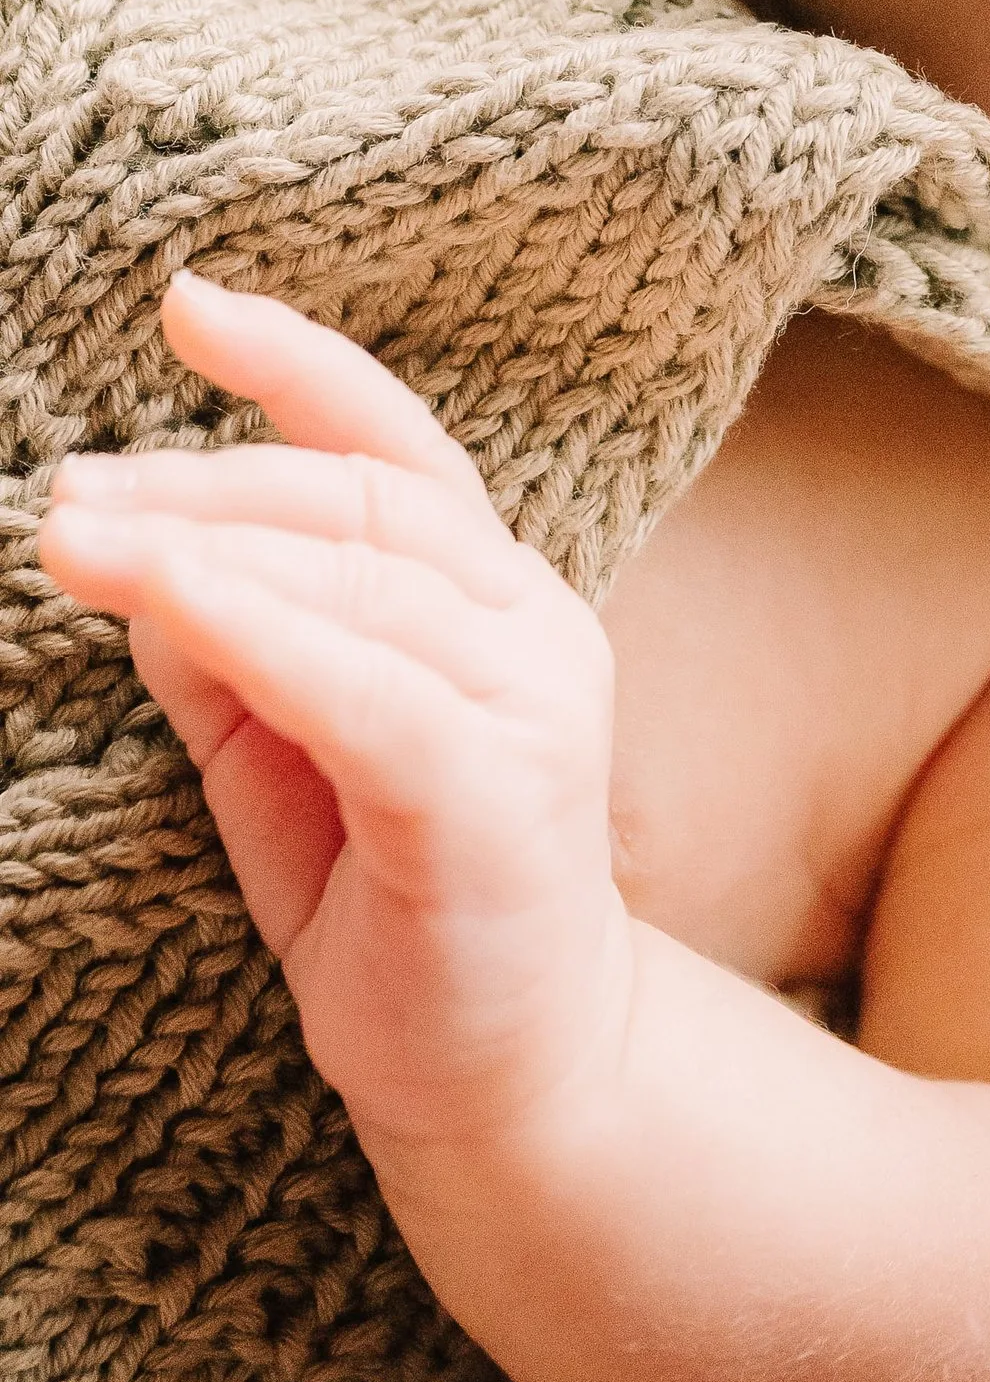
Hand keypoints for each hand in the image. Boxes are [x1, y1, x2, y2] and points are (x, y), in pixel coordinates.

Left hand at [38, 273, 634, 1161]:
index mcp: (494, 600)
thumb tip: (146, 561)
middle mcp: (534, 626)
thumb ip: (230, 654)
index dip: (298, 367)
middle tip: (62, 493)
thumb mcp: (284, 755)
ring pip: (360, 577)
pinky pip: (366, 688)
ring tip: (72, 536)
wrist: (505, 1075)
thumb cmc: (397, 904)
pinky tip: (173, 598)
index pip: (398, 450)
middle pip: (361, 501)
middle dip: (200, 480)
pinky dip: (263, 628)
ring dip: (201, 544)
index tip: (187, 306)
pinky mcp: (497, 794)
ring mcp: (532, 705)